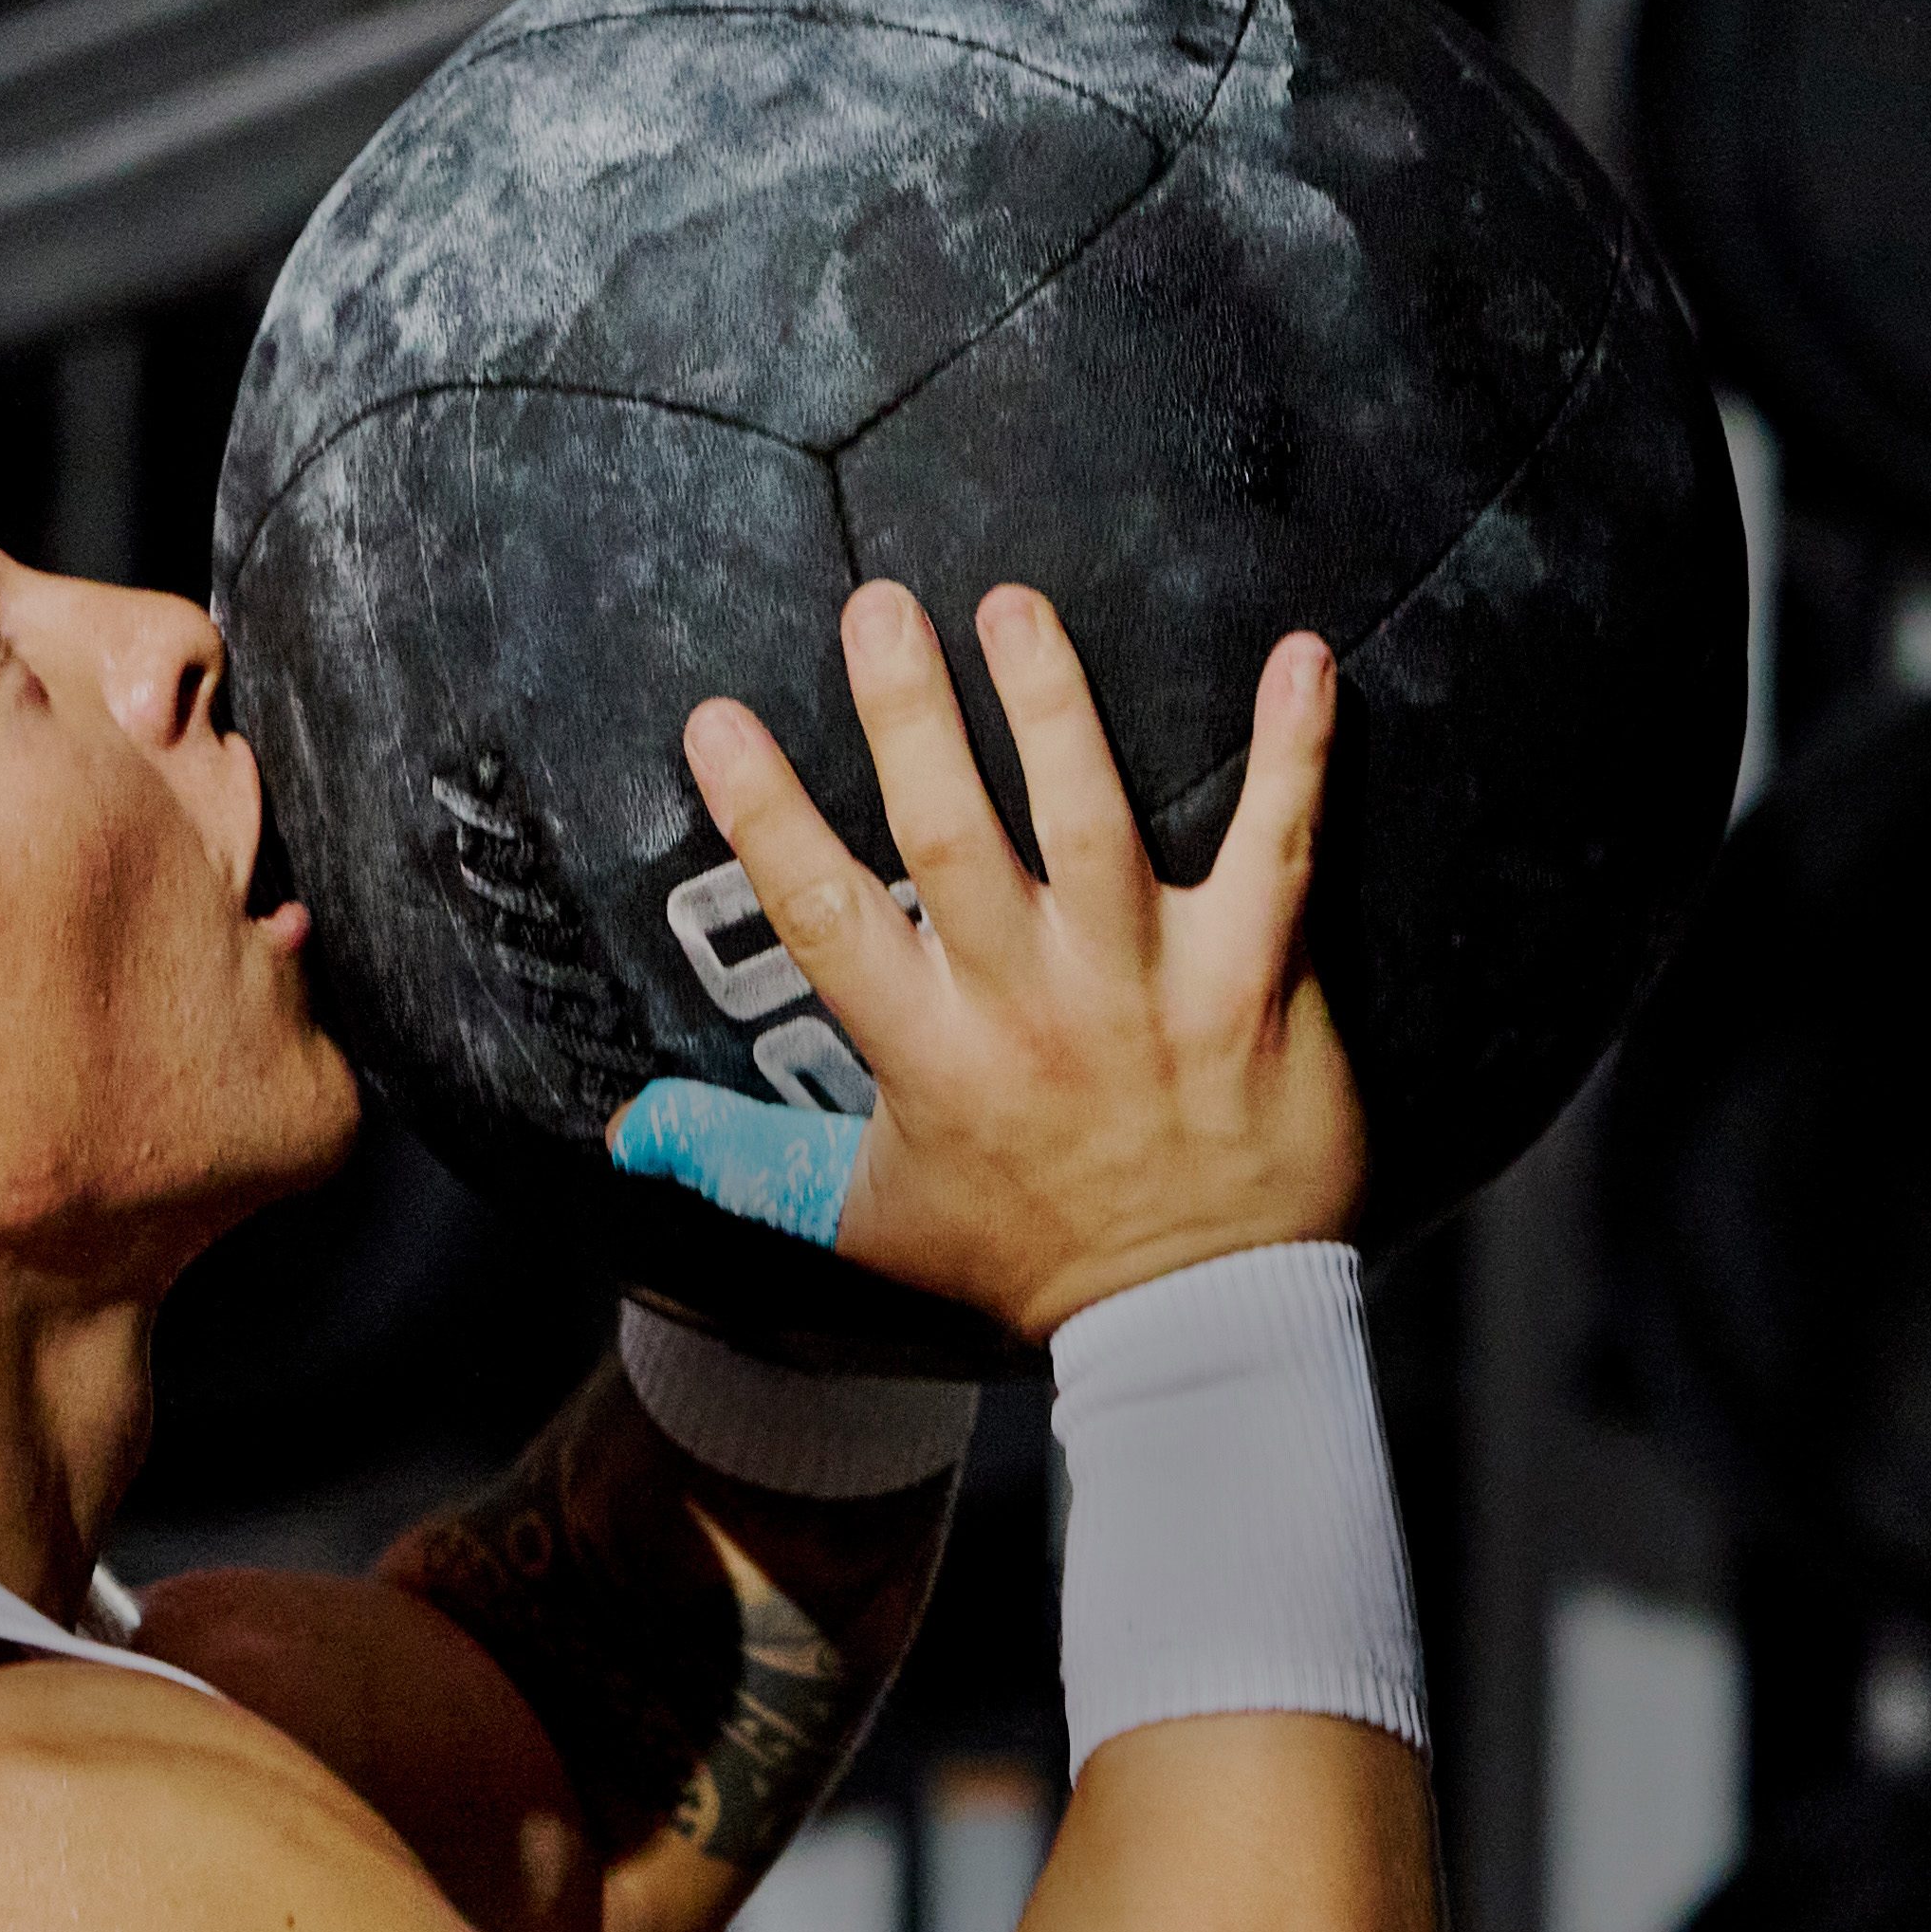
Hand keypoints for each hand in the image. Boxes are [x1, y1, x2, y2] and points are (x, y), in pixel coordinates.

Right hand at [640, 586, 1359, 1343]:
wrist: (1195, 1324)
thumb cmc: (1028, 1263)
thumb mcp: (863, 1224)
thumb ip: (744, 1162)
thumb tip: (629, 1131)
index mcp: (929, 1054)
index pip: (824, 915)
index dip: (765, 815)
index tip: (716, 720)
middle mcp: (1030, 1004)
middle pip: (953, 837)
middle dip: (908, 715)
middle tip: (876, 608)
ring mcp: (1146, 984)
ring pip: (1093, 818)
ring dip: (1054, 704)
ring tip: (1014, 608)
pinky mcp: (1254, 978)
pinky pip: (1282, 847)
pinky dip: (1296, 750)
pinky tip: (1301, 656)